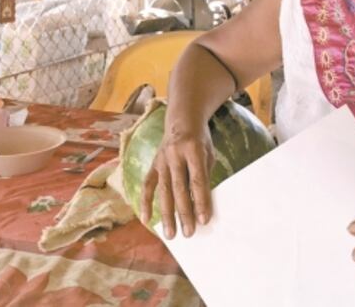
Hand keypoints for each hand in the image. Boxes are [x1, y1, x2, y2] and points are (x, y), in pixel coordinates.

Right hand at [140, 123, 214, 238]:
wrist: (182, 120)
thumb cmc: (200, 140)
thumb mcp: (208, 154)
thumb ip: (204, 177)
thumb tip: (202, 206)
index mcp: (193, 149)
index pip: (197, 180)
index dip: (201, 201)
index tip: (204, 220)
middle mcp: (174, 154)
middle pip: (179, 188)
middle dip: (184, 212)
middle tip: (189, 233)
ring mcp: (161, 160)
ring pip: (163, 190)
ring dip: (166, 214)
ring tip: (170, 234)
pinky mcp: (153, 164)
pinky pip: (147, 185)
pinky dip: (146, 203)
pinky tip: (147, 220)